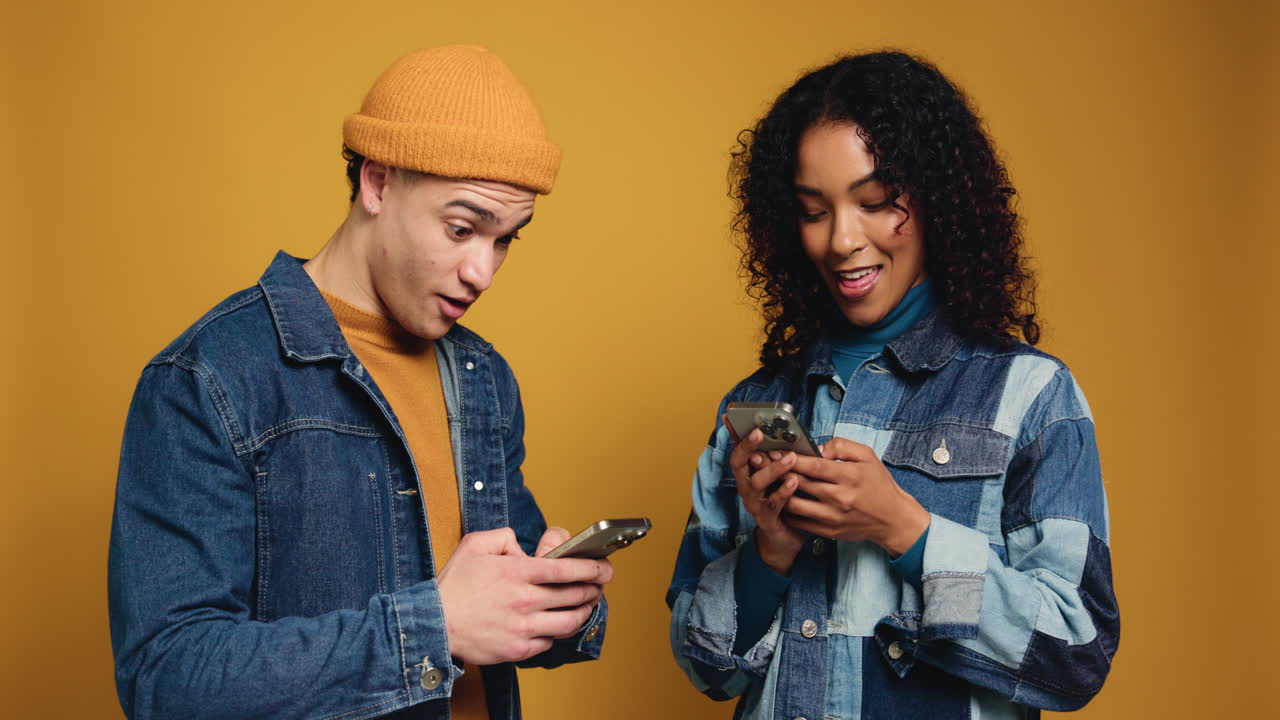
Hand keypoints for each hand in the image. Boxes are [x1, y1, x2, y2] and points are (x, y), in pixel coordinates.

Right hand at [437, 527, 613, 664]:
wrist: (434, 623)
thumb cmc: (454, 585)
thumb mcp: (475, 544)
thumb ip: (504, 537)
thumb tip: (523, 546)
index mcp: (517, 572)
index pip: (567, 568)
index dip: (592, 568)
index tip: (604, 567)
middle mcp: (525, 600)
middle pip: (575, 595)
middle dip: (594, 588)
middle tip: (600, 584)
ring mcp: (523, 627)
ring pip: (570, 622)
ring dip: (585, 611)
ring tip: (587, 604)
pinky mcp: (518, 649)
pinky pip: (550, 641)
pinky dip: (558, 632)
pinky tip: (558, 623)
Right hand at [725, 414, 805, 574]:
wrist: (783, 539)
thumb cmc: (782, 504)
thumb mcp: (777, 478)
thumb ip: (777, 459)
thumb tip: (784, 436)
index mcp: (748, 476)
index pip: (738, 454)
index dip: (740, 439)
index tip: (745, 423)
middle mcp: (747, 488)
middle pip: (740, 465)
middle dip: (749, 448)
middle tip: (761, 433)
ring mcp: (755, 504)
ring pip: (757, 483)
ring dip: (773, 469)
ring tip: (790, 458)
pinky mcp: (767, 519)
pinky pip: (773, 504)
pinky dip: (783, 492)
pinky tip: (794, 482)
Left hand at [784, 437, 930, 556]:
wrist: (893, 519)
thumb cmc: (879, 485)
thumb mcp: (867, 456)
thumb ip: (842, 446)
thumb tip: (818, 449)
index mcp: (849, 476)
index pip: (813, 466)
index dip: (791, 459)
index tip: (776, 453)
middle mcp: (840, 497)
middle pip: (801, 483)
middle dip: (779, 472)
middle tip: (765, 464)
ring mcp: (833, 517)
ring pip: (795, 505)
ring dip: (779, 493)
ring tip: (771, 483)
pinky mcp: (829, 531)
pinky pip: (800, 522)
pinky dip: (788, 511)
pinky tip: (783, 501)